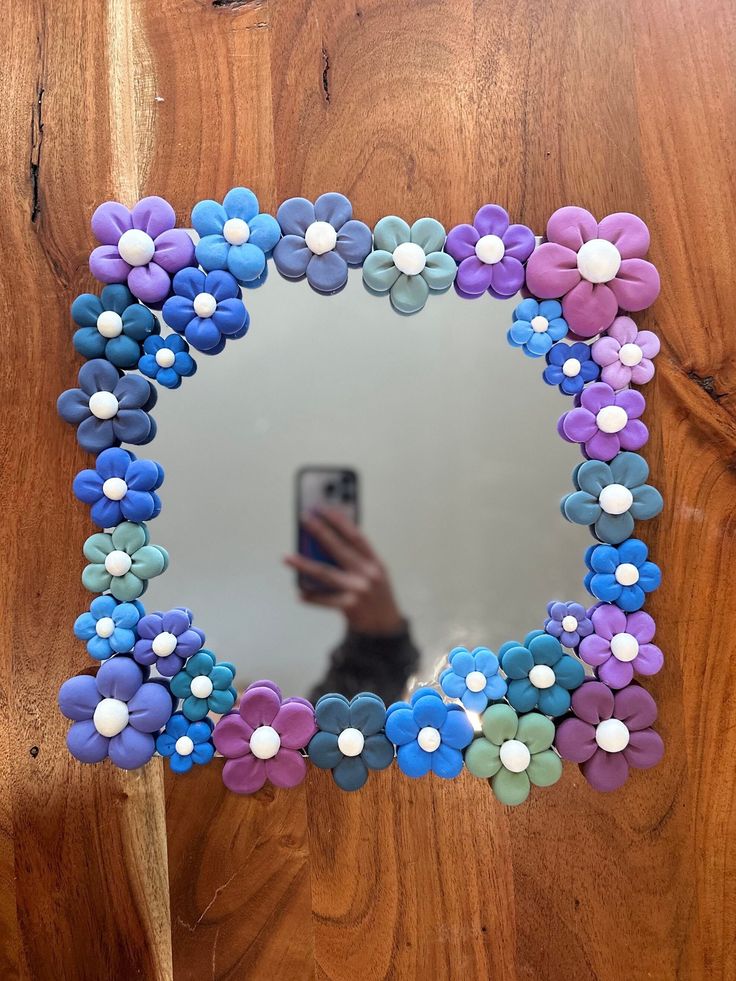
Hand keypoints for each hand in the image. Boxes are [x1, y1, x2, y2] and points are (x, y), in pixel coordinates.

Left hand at [284, 508, 404, 634]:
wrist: (384, 628)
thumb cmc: (376, 596)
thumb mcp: (374, 574)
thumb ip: (357, 559)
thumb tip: (326, 542)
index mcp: (375, 562)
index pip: (356, 536)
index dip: (341, 521)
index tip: (325, 509)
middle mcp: (368, 574)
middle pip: (339, 548)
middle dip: (320, 532)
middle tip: (304, 520)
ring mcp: (358, 590)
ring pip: (325, 573)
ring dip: (303, 564)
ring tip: (287, 557)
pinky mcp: (349, 606)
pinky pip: (324, 599)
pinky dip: (311, 597)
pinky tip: (299, 593)